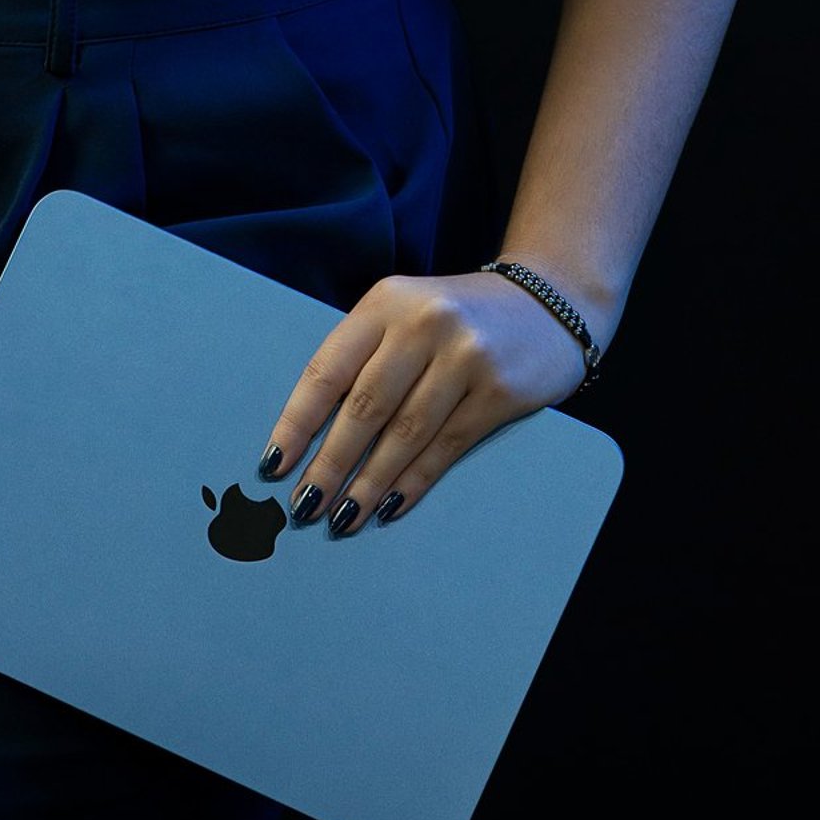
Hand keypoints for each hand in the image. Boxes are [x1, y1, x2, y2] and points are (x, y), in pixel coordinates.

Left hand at [256, 270, 593, 535]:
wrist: (546, 305)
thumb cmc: (456, 318)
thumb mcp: (404, 315)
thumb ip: (365, 357)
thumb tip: (311, 434)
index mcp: (386, 302)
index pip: (328, 368)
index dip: (297, 421)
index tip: (273, 463)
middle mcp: (424, 323)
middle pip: (364, 407)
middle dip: (329, 464)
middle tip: (304, 506)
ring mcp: (466, 356)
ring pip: (404, 434)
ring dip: (368, 483)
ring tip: (342, 518)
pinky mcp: (500, 391)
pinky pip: (446, 446)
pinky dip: (413, 482)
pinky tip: (389, 506)